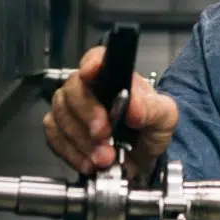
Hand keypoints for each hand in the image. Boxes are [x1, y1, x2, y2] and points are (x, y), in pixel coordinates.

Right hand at [44, 44, 178, 180]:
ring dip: (82, 140)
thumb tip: (134, 107)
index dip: (91, 64)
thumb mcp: (165, 118)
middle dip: (88, 115)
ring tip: (105, 158)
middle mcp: (89, 88)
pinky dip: (71, 152)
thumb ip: (153, 109)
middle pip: (73, 89)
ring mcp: (72, 109)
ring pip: (61, 115)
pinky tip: (89, 162)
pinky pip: (54, 136)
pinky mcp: (61, 130)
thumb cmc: (149, 130)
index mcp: (114, 75)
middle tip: (104, 135)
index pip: (96, 58)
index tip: (90, 74)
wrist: (142, 160)